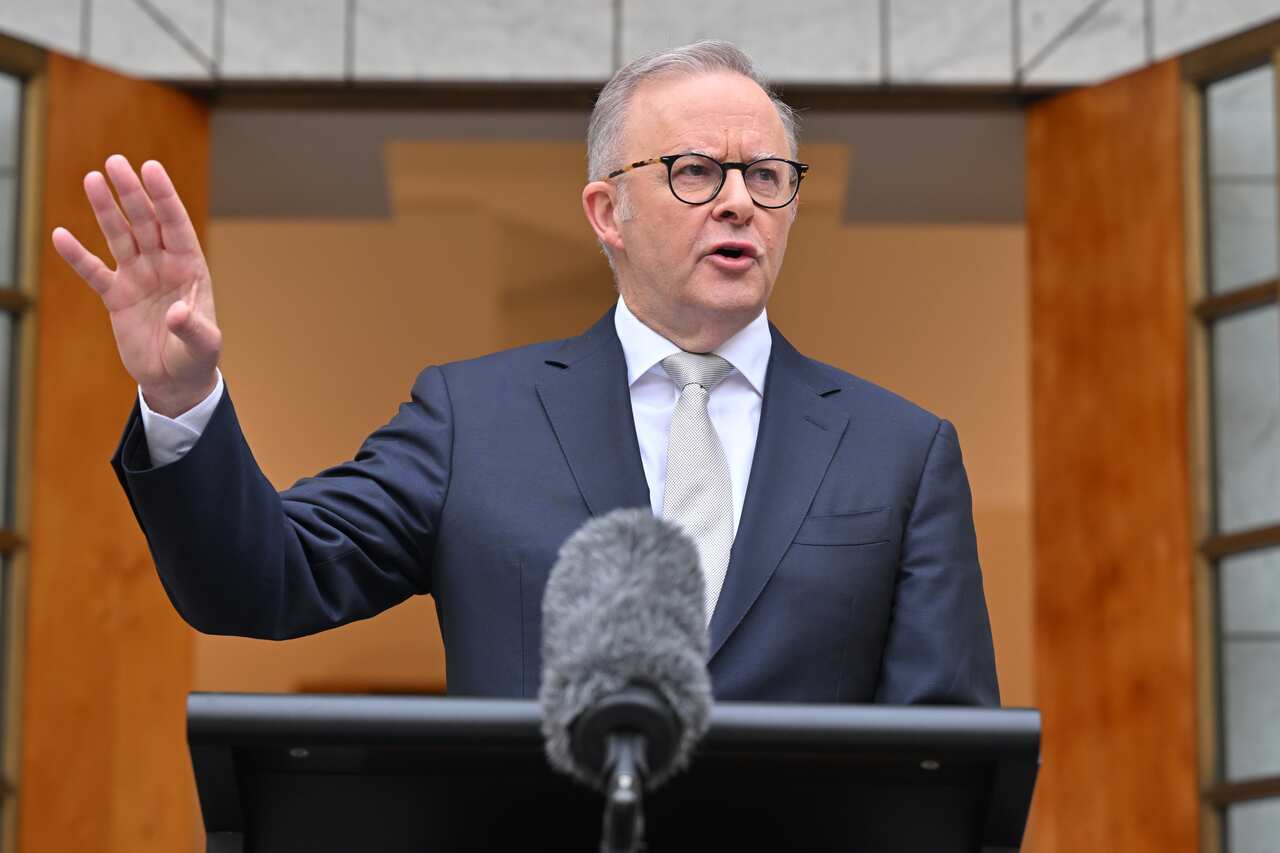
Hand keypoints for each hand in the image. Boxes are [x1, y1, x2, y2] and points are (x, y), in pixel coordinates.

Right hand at [52, 155, 220, 416]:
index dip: (164, 197)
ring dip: (106, 210)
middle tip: (115, 162)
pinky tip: (61, 235)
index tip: (151, 168)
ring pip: (120, 237)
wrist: (175, 380)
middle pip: (145, 222)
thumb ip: (192, 327)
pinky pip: (94, 272)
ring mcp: (138, 278)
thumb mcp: (203, 345)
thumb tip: (175, 314)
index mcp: (190, 269)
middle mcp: (164, 266)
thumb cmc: (197, 358)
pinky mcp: (116, 297)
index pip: (176, 225)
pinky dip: (78, 256)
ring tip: (92, 179)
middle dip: (132, 193)